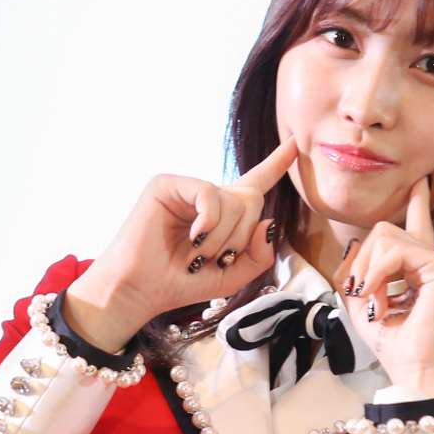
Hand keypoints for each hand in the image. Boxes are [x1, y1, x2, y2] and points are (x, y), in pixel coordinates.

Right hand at [64, 136, 297, 352]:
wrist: (140, 291)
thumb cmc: (180, 283)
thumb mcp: (233, 276)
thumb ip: (260, 256)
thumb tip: (269, 223)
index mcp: (222, 214)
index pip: (256, 182)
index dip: (277, 163)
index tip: (294, 143)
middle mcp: (207, 196)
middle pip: (252, 198)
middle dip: (242, 236)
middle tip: (215, 258)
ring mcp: (186, 187)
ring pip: (234, 200)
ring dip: (223, 238)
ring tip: (197, 254)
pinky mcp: (167, 184)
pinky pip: (209, 194)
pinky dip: (208, 222)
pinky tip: (192, 237)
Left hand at [337, 177, 433, 399]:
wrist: (415, 370)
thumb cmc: (393, 345)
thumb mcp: (363, 304)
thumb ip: (358, 272)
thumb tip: (356, 247)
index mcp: (421, 270)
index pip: (418, 227)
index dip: (418, 204)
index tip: (420, 184)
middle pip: (383, 231)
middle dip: (362, 260)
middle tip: (361, 293)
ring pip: (386, 235)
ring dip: (368, 269)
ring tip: (372, 300)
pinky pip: (395, 250)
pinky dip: (377, 272)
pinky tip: (376, 295)